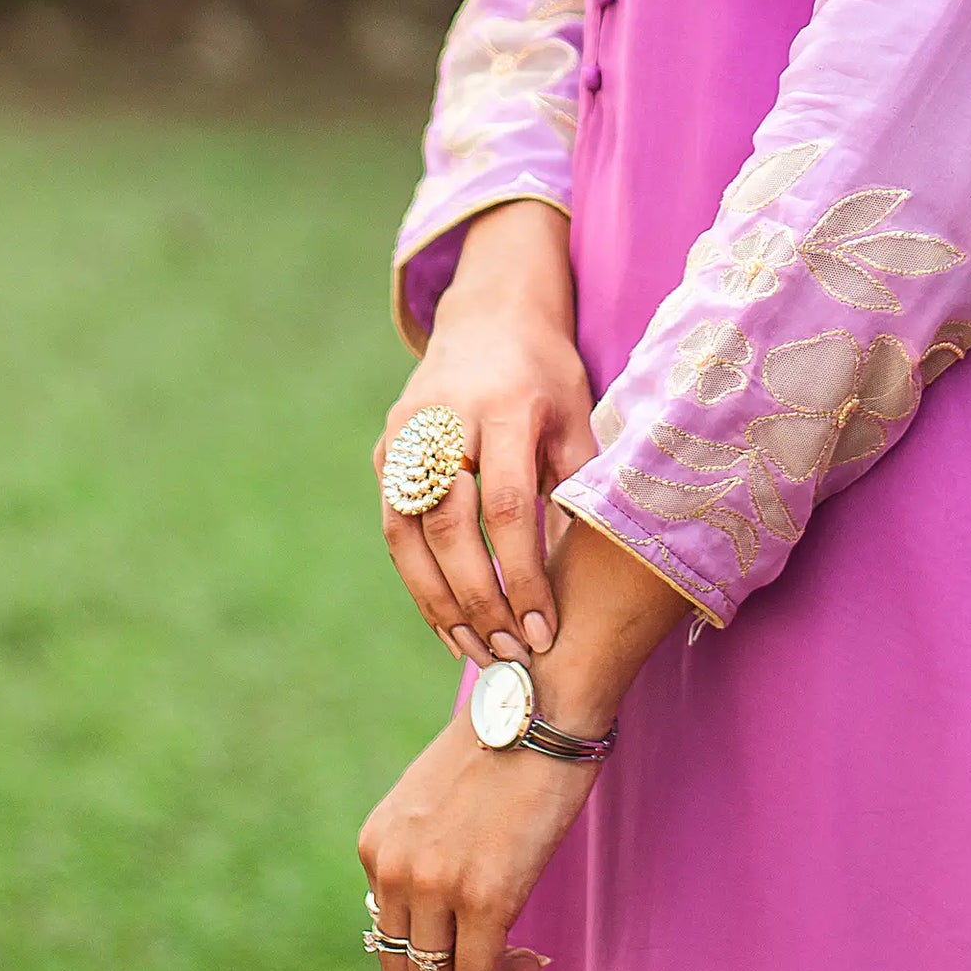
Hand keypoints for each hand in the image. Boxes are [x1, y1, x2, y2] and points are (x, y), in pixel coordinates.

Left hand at [358, 520, 690, 970]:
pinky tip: (533, 961)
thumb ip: (426, 845)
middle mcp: (394, 865)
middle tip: (492, 963)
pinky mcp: (485, 895)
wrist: (546, 697)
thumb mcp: (438, 794)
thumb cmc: (508, 737)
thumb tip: (442, 905)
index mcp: (378, 841)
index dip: (433, 950)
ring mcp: (435, 883)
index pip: (386, 935)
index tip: (474, 938)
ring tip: (516, 962)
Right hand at [376, 201, 597, 669]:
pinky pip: (395, 526)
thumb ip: (578, 488)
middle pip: (448, 527)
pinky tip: (449, 620)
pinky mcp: (386, 449)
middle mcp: (446, 420)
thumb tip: (584, 579)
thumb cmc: (548, 373)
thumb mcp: (578, 415)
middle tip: (508, 656)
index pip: (508, 507)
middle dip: (478, 600)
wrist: (490, 313)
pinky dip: (418, 580)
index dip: (523, 576)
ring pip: (407, 534)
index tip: (543, 631)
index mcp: (506, 407)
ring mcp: (407, 433)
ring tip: (476, 653)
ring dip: (438, 603)